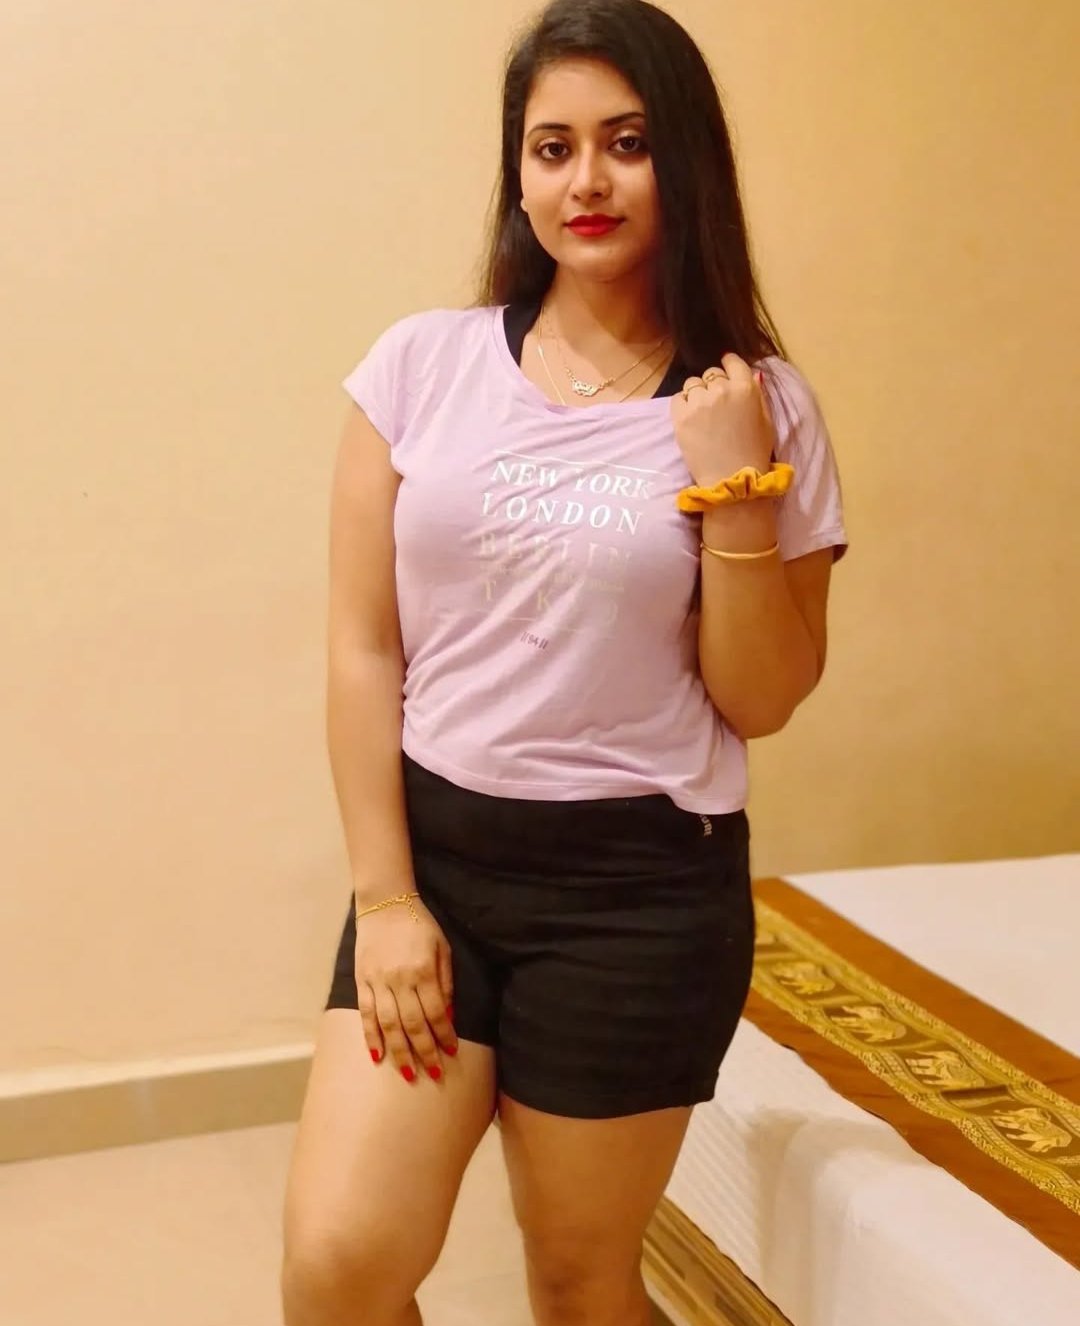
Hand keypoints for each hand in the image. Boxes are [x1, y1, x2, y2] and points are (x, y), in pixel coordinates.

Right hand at [354, 895, 457, 1083]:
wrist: (385, 903)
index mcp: (423, 971)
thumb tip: (449, 1016)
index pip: (436, 1012)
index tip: (451, 1053)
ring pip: (388, 1024)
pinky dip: (370, 1036)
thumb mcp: (442, 948)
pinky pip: (366, 1014)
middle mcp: (400, 979)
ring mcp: (378, 981)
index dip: (444, 1035)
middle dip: (424, 1052)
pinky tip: (376, 1056)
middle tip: (433, 1074)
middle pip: (413, 1024)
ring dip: (398, 1052)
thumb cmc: (419, 924)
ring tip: (407, 1074)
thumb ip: (445, 982)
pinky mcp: (361, 981)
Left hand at [670, 355, 774, 487]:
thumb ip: (757, 394)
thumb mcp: (766, 420)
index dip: (728, 364)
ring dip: (697, 393)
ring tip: (703, 413)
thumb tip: (750, 374)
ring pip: (693, 384)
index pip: (733, 362)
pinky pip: (678, 398)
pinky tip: (691, 418)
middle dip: (714, 384)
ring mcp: (699, 402)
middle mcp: (721, 389)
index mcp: (745, 388)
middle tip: (717, 404)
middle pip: (712, 374)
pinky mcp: (680, 416)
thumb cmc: (754, 451)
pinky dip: (683, 404)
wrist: (732, 479)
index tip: (725, 368)